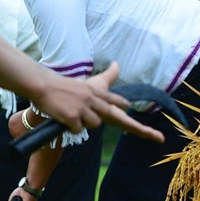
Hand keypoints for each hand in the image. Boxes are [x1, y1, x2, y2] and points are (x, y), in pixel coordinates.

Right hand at [33, 63, 163, 143]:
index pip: (117, 101)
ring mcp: (85, 108)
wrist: (43, 86)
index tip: (146, 121)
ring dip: (83, 123)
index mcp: (98, 92)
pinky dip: (71, 127)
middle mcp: (95, 99)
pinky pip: (78, 130)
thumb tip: (117, 63)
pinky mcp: (74, 117)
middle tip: (156, 137)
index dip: (128, 109)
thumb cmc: (64, 85)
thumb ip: (105, 77)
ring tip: (71, 113)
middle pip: (116, 116)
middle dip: (140, 128)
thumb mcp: (87, 82)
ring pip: (94, 125)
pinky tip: (63, 117)